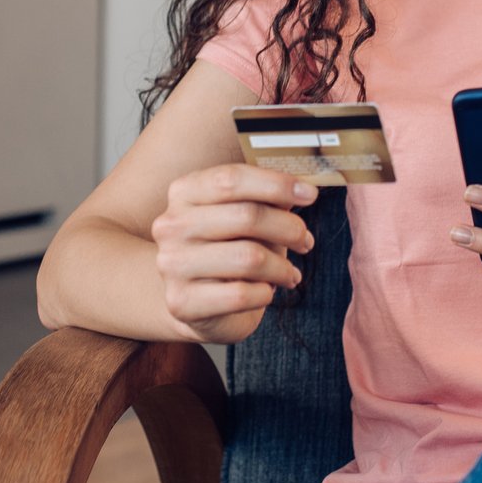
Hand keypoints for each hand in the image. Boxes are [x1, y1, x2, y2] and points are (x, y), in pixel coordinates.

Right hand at [151, 164, 318, 343]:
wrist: (193, 303)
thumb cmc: (226, 251)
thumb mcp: (242, 218)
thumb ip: (265, 201)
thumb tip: (302, 191)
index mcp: (184, 193)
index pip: (232, 178)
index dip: (277, 185)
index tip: (310, 195)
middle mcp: (171, 225)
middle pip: (246, 216)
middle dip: (289, 229)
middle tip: (306, 241)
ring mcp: (172, 264)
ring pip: (248, 258)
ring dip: (281, 267)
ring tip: (290, 274)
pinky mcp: (182, 302)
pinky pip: (241, 294)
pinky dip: (265, 294)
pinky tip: (266, 292)